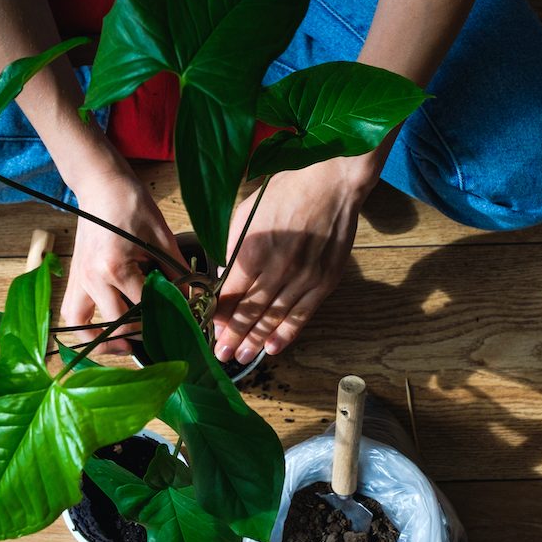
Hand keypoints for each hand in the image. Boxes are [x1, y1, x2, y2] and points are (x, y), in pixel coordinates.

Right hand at [61, 168, 185, 354]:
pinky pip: (72, 313)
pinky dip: (84, 327)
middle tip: (162, 337)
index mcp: (115, 267)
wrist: (100, 184)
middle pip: (117, 323)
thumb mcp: (160, 235)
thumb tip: (189, 296)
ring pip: (83, 327)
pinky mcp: (75, 278)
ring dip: (102, 342)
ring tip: (125, 347)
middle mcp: (93, 279)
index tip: (184, 319)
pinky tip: (103, 331)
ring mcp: (79, 280)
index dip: (168, 314)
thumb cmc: (130, 204)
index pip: (145, 305)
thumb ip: (175, 269)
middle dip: (141, 334)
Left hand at [212, 155, 380, 363]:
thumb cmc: (284, 192)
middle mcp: (277, 270)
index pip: (229, 294)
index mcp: (252, 251)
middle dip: (233, 337)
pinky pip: (302, 315)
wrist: (332, 183)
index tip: (210, 329)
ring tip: (241, 358)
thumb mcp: (246, 213)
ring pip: (274, 318)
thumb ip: (233, 248)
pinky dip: (286, 333)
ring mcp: (303, 278)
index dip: (219, 316)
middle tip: (220, 356)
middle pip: (250, 312)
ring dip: (255, 341)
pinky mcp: (324, 282)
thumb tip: (223, 277)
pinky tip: (272, 349)